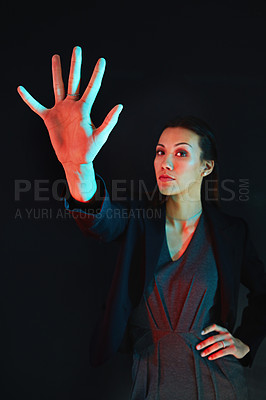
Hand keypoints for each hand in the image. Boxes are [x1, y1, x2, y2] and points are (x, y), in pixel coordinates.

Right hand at [17, 46, 122, 167]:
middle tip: (77, 49)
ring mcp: (60, 110)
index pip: (92, 87)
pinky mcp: (49, 118)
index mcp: (85, 108)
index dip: (97, 74)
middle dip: (75, 65)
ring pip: (57, 87)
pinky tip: (21, 89)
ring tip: (56, 57)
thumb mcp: (101, 136)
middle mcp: (72, 106)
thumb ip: (109, 121)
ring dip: (56, 72)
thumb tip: (120, 106)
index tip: (102, 60)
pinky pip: (37, 106)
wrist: (75, 160)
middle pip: (73, 81)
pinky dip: (29, 99)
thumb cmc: (89, 150)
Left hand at [195, 323, 249, 360]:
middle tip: (197, 347)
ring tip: (202, 354)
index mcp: (223, 330)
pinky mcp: (233, 348)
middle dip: (204, 343)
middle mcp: (226, 334)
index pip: (214, 326)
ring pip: (217, 345)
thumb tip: (201, 342)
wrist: (242, 348)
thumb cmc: (229, 342)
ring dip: (208, 350)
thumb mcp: (224, 336)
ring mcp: (230, 341)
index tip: (201, 333)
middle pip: (213, 338)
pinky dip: (215, 355)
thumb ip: (216, 336)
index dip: (207, 329)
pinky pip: (223, 352)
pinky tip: (210, 358)